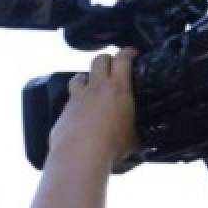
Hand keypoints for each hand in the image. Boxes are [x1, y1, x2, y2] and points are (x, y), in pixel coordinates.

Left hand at [47, 48, 139, 172]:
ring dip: (86, 78)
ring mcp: (76, 99)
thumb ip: (138, 134)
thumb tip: (144, 142)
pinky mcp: (62, 112)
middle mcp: (95, 88)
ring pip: (78, 77)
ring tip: (90, 85)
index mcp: (118, 88)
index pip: (123, 59)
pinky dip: (75, 103)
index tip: (132, 53)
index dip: (128, 52)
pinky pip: (68, 101)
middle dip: (106, 60)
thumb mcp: (134, 139)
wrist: (79, 156)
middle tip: (112, 67)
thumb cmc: (112, 146)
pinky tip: (78, 113)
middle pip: (98, 60)